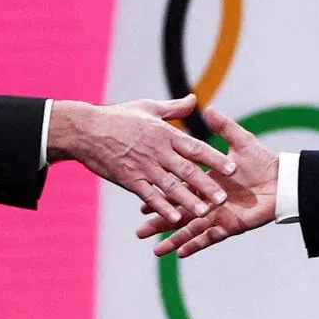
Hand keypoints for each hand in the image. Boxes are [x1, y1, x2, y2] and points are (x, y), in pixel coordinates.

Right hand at [47, 94, 235, 226]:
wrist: (86, 130)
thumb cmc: (118, 117)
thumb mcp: (148, 107)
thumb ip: (174, 107)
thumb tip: (195, 100)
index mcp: (164, 133)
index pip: (195, 147)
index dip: (215, 158)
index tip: (232, 168)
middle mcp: (157, 151)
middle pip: (187, 170)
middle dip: (206, 185)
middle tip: (224, 198)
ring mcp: (143, 166)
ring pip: (170, 186)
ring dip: (188, 200)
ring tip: (204, 212)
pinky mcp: (129, 179)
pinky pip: (149, 196)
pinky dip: (162, 207)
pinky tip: (174, 218)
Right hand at [137, 107, 278, 257]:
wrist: (285, 182)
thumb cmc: (263, 161)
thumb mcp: (240, 141)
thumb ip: (223, 128)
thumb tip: (208, 109)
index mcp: (207, 181)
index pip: (178, 188)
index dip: (162, 194)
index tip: (142, 202)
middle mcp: (209, 200)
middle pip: (178, 211)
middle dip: (158, 221)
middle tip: (139, 231)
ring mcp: (218, 215)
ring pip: (190, 228)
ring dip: (172, 238)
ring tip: (154, 249)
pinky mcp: (230, 225)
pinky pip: (210, 237)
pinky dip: (195, 245)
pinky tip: (179, 254)